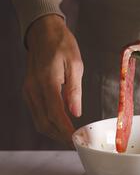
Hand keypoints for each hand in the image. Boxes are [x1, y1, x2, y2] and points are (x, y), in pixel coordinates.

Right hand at [24, 14, 83, 143]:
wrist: (43, 32)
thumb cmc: (62, 45)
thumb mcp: (75, 64)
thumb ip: (74, 90)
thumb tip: (76, 112)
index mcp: (46, 82)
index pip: (55, 114)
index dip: (65, 130)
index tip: (75, 139)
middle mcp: (33, 89)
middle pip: (43, 122)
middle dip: (59, 135)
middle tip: (75, 142)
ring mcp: (28, 90)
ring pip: (38, 120)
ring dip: (53, 131)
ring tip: (69, 136)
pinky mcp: (29, 90)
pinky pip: (36, 112)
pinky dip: (47, 122)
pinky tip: (60, 124)